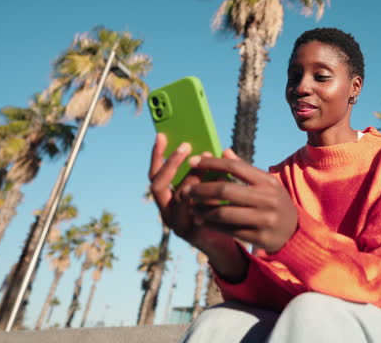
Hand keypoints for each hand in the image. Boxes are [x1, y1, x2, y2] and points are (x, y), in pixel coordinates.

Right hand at [148, 134, 229, 248]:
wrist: (225, 244)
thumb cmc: (217, 212)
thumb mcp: (210, 189)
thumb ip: (207, 173)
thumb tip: (213, 149)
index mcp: (167, 198)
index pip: (155, 174)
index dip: (157, 156)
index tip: (162, 135)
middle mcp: (165, 211)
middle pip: (157, 184)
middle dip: (171, 163)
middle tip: (186, 145)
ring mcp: (175, 223)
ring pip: (178, 195)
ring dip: (193, 176)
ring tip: (209, 160)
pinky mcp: (189, 232)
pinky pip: (194, 209)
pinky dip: (207, 193)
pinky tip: (221, 181)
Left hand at [187, 150, 298, 252]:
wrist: (293, 231)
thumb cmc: (274, 202)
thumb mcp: (266, 183)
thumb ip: (245, 169)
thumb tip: (224, 151)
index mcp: (267, 182)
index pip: (234, 167)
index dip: (211, 163)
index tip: (192, 162)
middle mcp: (267, 199)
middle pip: (226, 190)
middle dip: (202, 189)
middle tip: (187, 190)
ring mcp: (264, 219)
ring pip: (224, 213)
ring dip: (204, 210)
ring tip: (192, 207)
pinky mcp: (258, 237)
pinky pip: (228, 230)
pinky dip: (212, 225)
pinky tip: (203, 220)